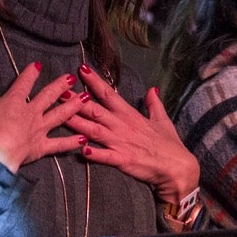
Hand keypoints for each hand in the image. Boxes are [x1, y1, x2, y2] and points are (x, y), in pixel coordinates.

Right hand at [0, 65, 85, 173]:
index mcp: (15, 102)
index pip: (24, 83)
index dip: (30, 73)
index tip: (37, 65)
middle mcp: (31, 113)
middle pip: (49, 96)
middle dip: (60, 85)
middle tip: (72, 78)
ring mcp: (39, 129)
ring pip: (61, 115)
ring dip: (74, 106)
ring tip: (86, 99)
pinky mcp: (42, 147)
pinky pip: (60, 144)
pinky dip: (72, 142)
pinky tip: (85, 139)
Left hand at [68, 69, 199, 203]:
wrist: (178, 167)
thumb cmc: (170, 144)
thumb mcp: (162, 120)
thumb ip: (153, 104)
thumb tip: (151, 89)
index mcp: (131, 115)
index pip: (109, 94)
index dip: (94, 81)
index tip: (81, 69)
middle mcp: (123, 126)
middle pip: (95, 110)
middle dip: (75, 101)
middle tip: (59, 90)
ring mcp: (122, 143)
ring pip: (94, 130)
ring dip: (76, 123)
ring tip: (59, 115)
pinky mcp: (123, 160)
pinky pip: (105, 156)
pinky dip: (93, 153)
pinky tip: (80, 149)